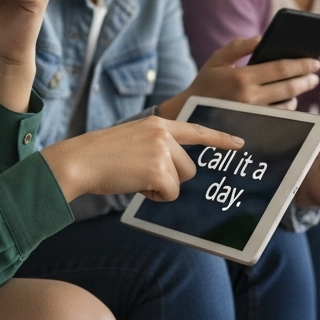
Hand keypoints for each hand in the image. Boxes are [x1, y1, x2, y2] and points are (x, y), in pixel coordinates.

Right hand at [40, 116, 243, 202]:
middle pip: (189, 167)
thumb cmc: (101, 155)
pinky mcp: (158, 170)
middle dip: (170, 177)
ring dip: (161, 187)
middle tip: (141, 174)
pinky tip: (134, 185)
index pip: (195, 130)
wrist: (79, 160)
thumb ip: (156, 146)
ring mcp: (162, 150)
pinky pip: (169, 194)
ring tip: (134, 177)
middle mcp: (163, 133)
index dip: (219, 139)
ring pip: (180, 181)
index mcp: (157, 123)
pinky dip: (153, 196)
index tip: (239, 144)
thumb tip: (175, 169)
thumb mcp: (133, 139)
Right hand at [155, 36, 318, 119]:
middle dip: (306, 80)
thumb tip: (260, 38)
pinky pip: (279, 117)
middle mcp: (250, 97)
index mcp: (242, 77)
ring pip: (286, 105)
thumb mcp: (217, 60)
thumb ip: (239, 46)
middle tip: (315, 75)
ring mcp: (253, 115)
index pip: (280, 69)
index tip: (315, 62)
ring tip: (301, 86)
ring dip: (297, 95)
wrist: (190, 113)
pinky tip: (288, 99)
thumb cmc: (206, 83)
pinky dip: (287, 107)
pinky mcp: (254, 126)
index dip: (301, 65)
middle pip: (289, 88)